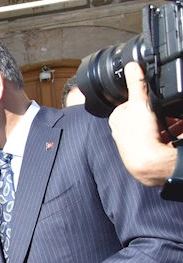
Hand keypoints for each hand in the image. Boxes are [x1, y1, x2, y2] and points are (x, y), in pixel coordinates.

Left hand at [109, 62, 177, 186]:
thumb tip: (131, 66)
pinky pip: (165, 137)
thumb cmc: (139, 136)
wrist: (149, 163)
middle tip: (172, 108)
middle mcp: (123, 132)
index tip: (159, 97)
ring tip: (179, 121)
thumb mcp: (139, 104)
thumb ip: (136, 84)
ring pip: (157, 126)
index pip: (132, 103)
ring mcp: (136, 142)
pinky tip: (181, 130)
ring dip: (171, 122)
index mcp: (117, 119)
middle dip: (161, 111)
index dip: (147, 98)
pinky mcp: (149, 150)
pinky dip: (175, 132)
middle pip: (146, 115)